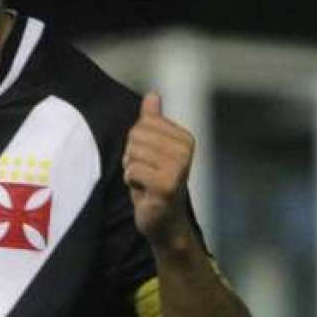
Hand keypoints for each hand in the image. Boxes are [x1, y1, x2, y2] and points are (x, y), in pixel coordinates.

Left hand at [122, 92, 193, 247]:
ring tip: (145, 182)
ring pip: (133, 153)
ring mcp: (178, 167)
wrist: (164, 221)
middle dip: (132, 156)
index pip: (141, 125)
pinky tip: (144, 191)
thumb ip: (152, 121)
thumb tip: (153, 94)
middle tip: (145, 174)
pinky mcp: (167, 184)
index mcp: (184, 138)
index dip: (136, 144)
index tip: (150, 161)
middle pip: (135, 136)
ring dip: (132, 170)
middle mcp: (185, 150)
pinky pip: (132, 170)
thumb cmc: (155, 183)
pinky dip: (131, 181)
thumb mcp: (152, 149)